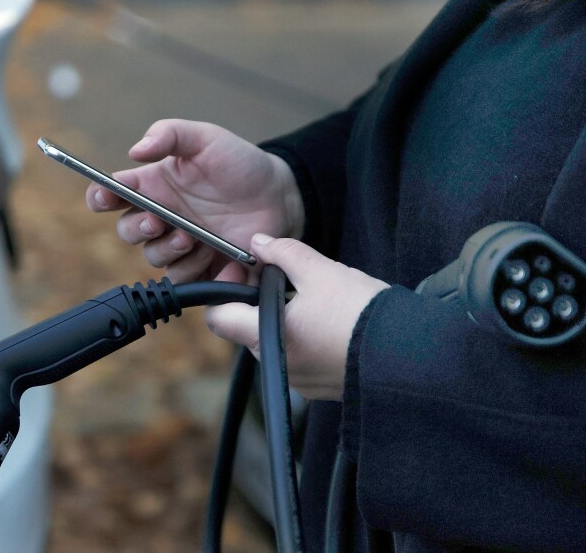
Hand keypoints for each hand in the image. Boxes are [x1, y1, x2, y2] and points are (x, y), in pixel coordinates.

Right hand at [85, 119, 303, 282]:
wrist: (281, 197)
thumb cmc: (240, 164)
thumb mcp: (206, 138)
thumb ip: (170, 134)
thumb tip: (136, 150)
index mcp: (153, 186)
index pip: (111, 194)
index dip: (100, 197)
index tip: (104, 197)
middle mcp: (161, 217)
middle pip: (127, 231)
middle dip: (136, 229)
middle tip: (157, 221)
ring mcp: (180, 245)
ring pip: (153, 257)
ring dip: (167, 249)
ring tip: (192, 237)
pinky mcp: (200, 268)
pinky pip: (181, 279)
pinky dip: (193, 268)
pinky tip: (213, 253)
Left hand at [205, 234, 389, 399]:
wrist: (412, 353)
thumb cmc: (362, 312)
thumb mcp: (320, 270)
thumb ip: (283, 253)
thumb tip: (259, 244)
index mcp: (267, 337)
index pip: (218, 319)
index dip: (224, 289)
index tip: (244, 270)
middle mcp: (276, 364)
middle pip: (245, 326)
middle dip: (257, 297)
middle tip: (281, 273)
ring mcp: (297, 379)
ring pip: (273, 339)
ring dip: (282, 315)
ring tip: (312, 295)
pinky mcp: (318, 385)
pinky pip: (297, 354)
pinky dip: (303, 334)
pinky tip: (329, 319)